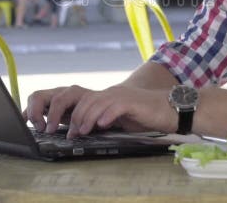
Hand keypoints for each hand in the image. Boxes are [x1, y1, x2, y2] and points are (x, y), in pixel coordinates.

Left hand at [23, 85, 175, 136]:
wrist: (170, 109)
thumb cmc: (145, 116)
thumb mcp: (118, 118)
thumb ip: (101, 120)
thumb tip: (82, 130)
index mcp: (104, 97)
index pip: (77, 100)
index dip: (64, 111)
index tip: (55, 127)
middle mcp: (109, 93)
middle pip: (81, 99)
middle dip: (70, 116)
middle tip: (66, 133)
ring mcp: (120, 96)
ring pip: (95, 102)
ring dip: (85, 118)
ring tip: (80, 132)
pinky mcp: (132, 102)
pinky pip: (115, 106)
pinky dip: (106, 115)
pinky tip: (101, 125)